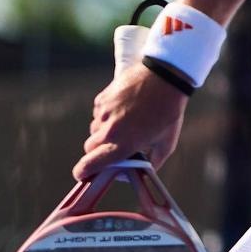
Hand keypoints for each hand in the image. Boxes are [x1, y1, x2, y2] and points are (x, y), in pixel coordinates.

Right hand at [73, 65, 187, 180]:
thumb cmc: (169, 112)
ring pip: (94, 129)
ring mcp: (104, 113)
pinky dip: (106, 114)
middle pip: (89, 148)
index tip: (81, 174)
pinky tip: (123, 108)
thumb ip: (152, 163)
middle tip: (113, 146)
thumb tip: (138, 172)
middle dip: (98, 150)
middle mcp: (109, 131)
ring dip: (104, 130)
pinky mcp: (103, 98)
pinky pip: (98, 112)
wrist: (166, 77)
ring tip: (125, 122)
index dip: (82, 171)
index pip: (90, 164)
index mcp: (122, 145)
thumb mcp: (167, 143)